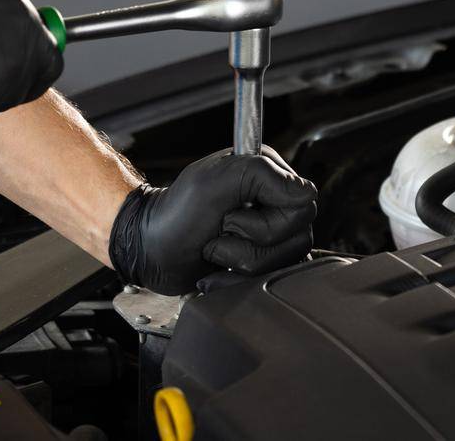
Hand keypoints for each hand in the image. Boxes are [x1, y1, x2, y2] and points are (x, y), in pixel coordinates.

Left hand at [109, 147, 316, 294]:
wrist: (151, 249)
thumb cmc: (175, 213)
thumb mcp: (213, 181)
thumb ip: (260, 174)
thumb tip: (303, 192)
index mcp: (267, 174)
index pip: (303, 203)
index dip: (268, 218)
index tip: (232, 213)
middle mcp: (272, 202)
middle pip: (296, 237)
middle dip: (250, 243)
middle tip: (219, 230)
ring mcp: (267, 234)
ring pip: (283, 262)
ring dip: (240, 261)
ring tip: (214, 249)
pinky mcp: (258, 260)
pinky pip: (269, 279)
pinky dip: (238, 280)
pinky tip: (217, 269)